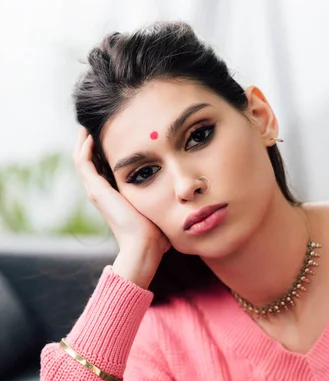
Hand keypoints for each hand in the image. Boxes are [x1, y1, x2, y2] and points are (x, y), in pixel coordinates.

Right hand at [73, 127, 170, 259]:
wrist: (144, 246)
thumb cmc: (155, 234)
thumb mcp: (158, 208)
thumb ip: (163, 198)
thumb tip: (183, 192)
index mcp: (113, 196)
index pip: (102, 168)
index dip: (105, 151)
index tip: (116, 134)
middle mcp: (101, 192)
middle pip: (89, 161)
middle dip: (91, 141)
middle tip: (98, 123)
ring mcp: (96, 191)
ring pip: (81, 159)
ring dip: (83, 140)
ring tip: (89, 123)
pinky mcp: (96, 190)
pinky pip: (82, 162)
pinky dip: (84, 147)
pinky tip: (91, 134)